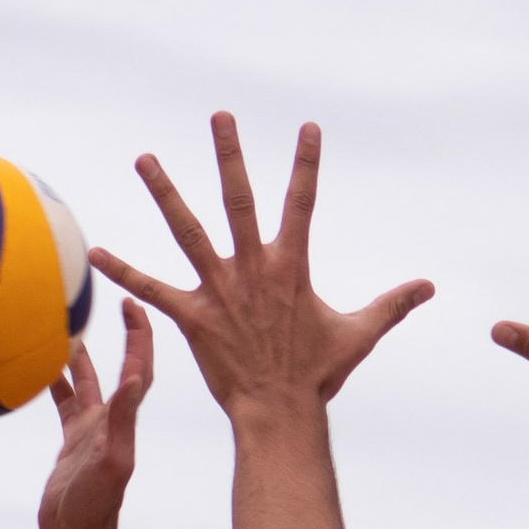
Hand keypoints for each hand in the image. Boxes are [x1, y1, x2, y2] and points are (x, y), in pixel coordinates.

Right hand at [37, 304, 155, 528]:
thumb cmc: (95, 504)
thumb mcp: (111, 460)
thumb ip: (122, 421)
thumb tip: (133, 378)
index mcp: (123, 419)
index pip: (139, 367)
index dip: (140, 335)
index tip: (132, 302)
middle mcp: (112, 419)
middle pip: (120, 366)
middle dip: (121, 334)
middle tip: (110, 301)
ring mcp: (91, 429)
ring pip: (87, 382)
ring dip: (80, 355)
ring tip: (68, 324)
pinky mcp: (72, 441)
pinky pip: (64, 403)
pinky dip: (54, 383)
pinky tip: (39, 368)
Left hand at [91, 113, 431, 426]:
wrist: (281, 413)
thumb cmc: (319, 374)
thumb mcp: (360, 333)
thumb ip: (393, 304)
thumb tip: (431, 287)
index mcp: (291, 266)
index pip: (302, 203)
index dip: (306, 165)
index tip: (309, 128)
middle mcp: (253, 269)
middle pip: (238, 200)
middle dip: (230, 156)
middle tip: (220, 116)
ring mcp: (220, 290)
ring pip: (187, 231)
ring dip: (164, 193)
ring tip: (144, 159)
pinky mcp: (193, 317)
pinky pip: (153, 290)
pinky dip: (124, 271)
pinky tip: (96, 252)